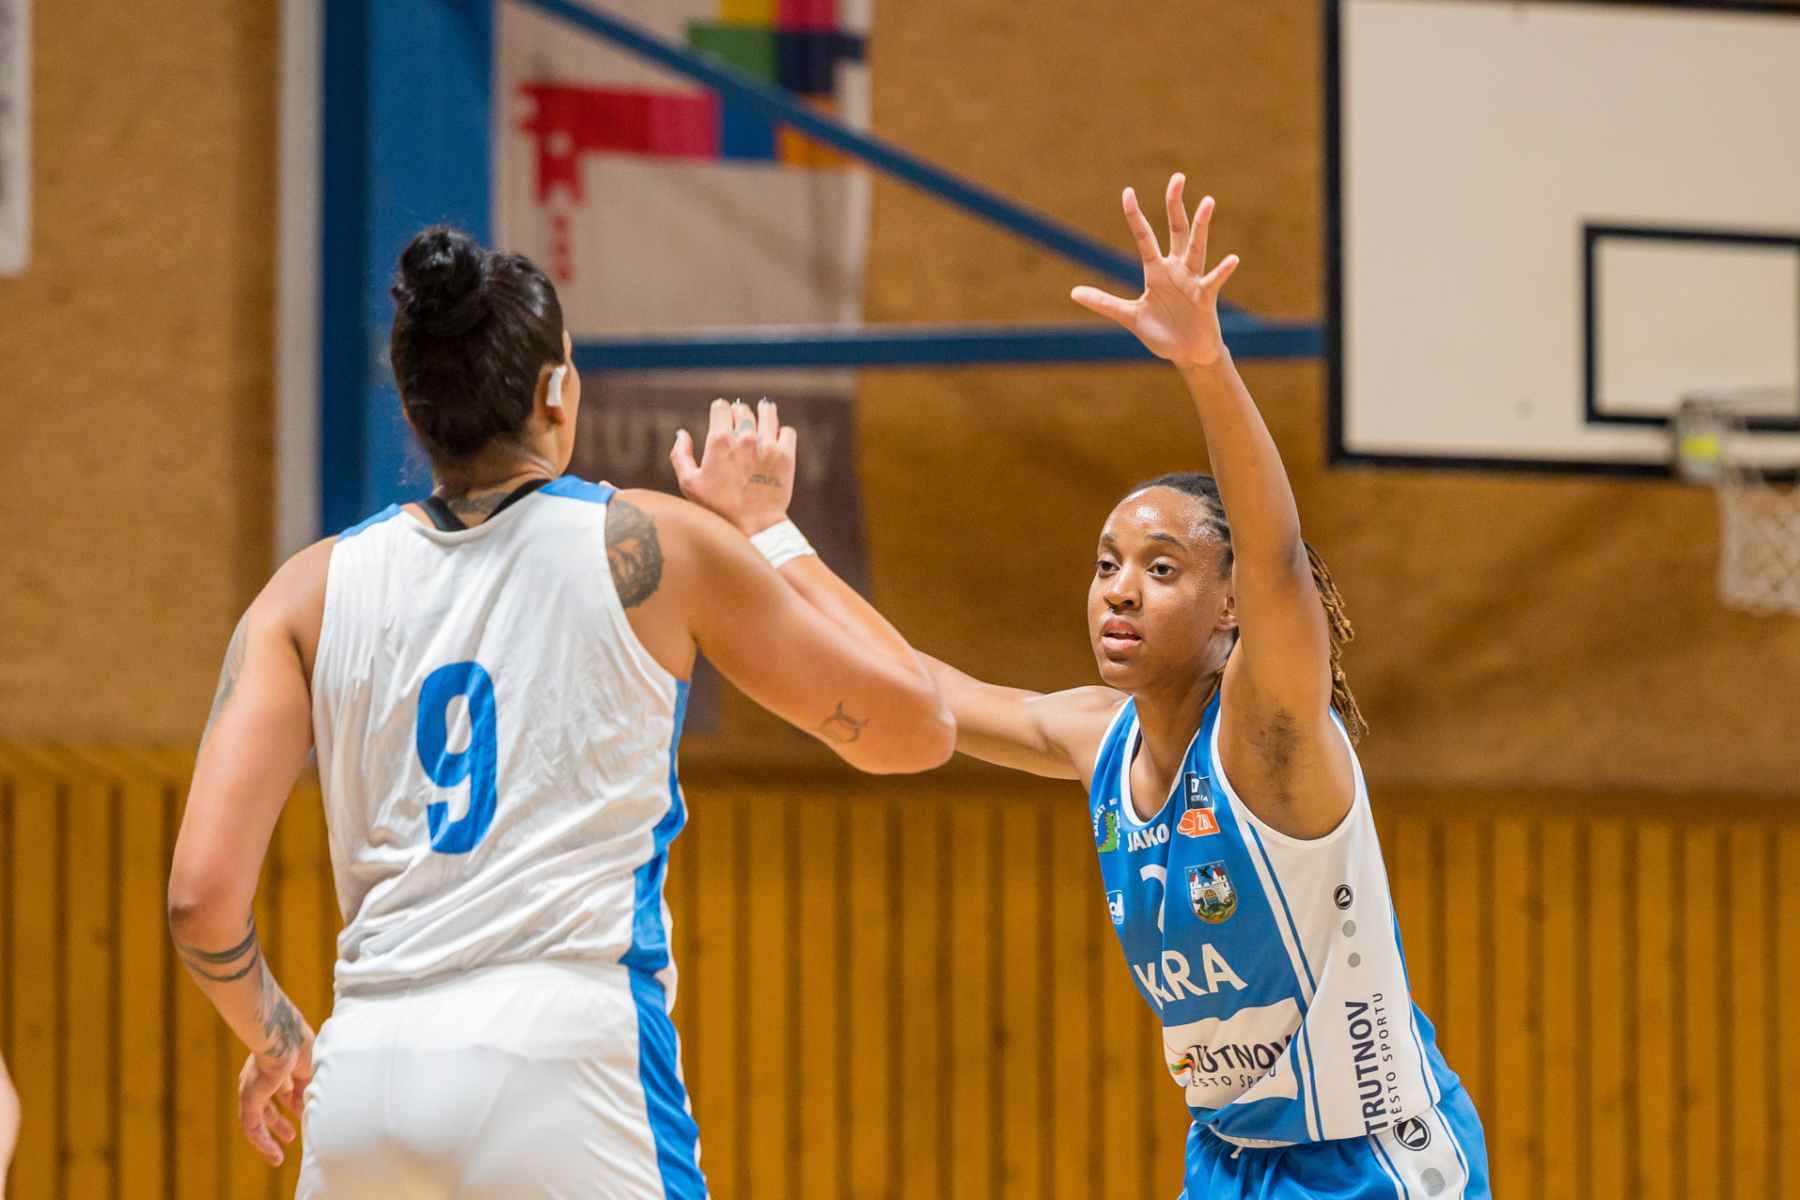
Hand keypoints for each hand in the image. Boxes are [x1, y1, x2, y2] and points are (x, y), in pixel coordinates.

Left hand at [237, 1028, 312, 1166]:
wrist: (281, 1037)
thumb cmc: (300, 1042)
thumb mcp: (313, 1065)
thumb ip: (314, 1080)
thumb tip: (321, 1097)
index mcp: (279, 1065)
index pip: (284, 1087)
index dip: (294, 1100)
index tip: (304, 1111)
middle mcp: (262, 1078)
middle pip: (269, 1103)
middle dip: (280, 1120)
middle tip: (291, 1134)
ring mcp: (253, 1090)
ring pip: (259, 1119)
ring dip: (271, 1136)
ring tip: (279, 1155)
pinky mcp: (249, 1101)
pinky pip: (252, 1129)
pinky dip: (263, 1144)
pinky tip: (274, 1156)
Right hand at [670, 398, 797, 536]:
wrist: (754, 527)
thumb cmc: (718, 508)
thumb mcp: (689, 484)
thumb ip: (680, 455)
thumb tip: (681, 433)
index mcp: (719, 440)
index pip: (721, 406)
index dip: (720, 409)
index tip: (721, 415)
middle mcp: (744, 437)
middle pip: (743, 408)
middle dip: (738, 413)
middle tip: (738, 422)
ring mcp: (767, 445)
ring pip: (768, 412)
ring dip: (763, 412)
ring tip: (762, 415)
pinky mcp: (786, 455)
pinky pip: (787, 431)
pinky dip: (781, 433)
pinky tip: (775, 439)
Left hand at [1071, 173, 1239, 367]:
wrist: (1187, 354)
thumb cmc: (1161, 333)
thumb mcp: (1129, 317)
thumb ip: (1105, 303)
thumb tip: (1074, 292)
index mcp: (1156, 272)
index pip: (1144, 237)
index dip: (1135, 215)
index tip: (1127, 191)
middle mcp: (1176, 270)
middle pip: (1176, 230)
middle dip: (1175, 205)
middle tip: (1177, 177)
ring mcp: (1192, 281)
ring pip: (1196, 248)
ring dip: (1202, 226)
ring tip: (1207, 202)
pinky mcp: (1206, 298)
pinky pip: (1213, 281)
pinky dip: (1222, 271)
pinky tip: (1232, 259)